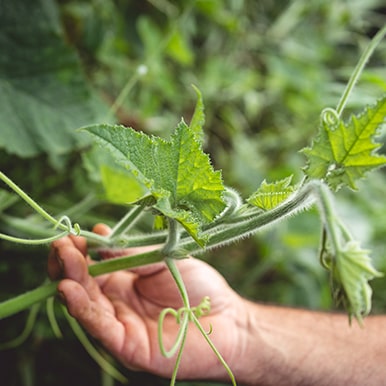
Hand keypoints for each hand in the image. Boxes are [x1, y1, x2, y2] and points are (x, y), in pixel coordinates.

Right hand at [47, 224, 250, 381]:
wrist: (228, 318)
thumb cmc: (199, 286)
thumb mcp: (162, 259)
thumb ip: (130, 253)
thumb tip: (100, 236)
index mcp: (125, 281)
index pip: (91, 268)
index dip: (80, 252)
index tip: (73, 235)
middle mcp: (118, 303)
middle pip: (83, 285)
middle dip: (69, 264)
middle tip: (62, 244)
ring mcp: (121, 324)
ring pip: (86, 304)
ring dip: (70, 281)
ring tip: (63, 258)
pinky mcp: (128, 345)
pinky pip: (99, 327)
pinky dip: (81, 307)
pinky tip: (69, 288)